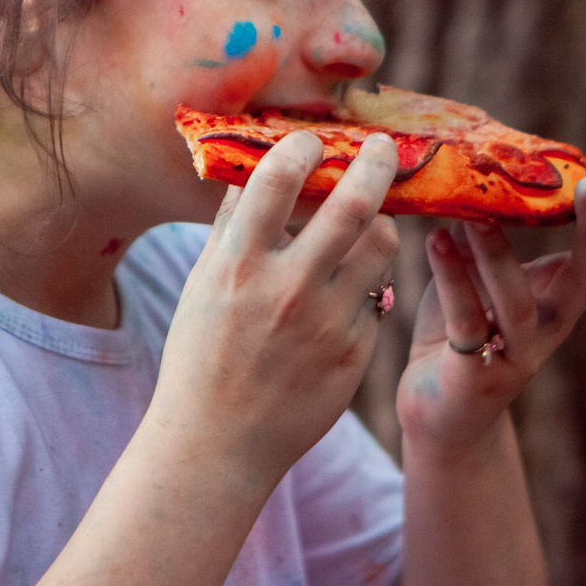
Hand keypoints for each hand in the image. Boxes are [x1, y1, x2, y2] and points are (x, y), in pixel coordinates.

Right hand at [153, 131, 401, 490]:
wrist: (218, 444)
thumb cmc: (202, 356)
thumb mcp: (204, 284)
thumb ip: (232, 225)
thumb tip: (256, 163)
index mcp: (238, 265)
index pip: (280, 178)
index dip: (303, 147)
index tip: (313, 141)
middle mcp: (287, 289)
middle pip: (353, 203)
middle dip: (375, 163)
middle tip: (382, 147)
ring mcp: (327, 323)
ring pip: (382, 246)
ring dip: (381, 224)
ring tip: (372, 223)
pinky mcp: (355, 354)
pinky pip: (377, 299)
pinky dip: (367, 286)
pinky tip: (348, 295)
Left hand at [397, 176, 585, 460]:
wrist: (437, 412)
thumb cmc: (462, 330)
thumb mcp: (479, 272)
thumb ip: (486, 233)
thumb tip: (477, 183)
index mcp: (562, 296)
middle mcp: (551, 325)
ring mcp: (517, 354)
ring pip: (520, 303)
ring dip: (500, 255)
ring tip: (477, 215)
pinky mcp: (476, 376)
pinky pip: (467, 323)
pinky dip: (451, 279)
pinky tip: (435, 241)